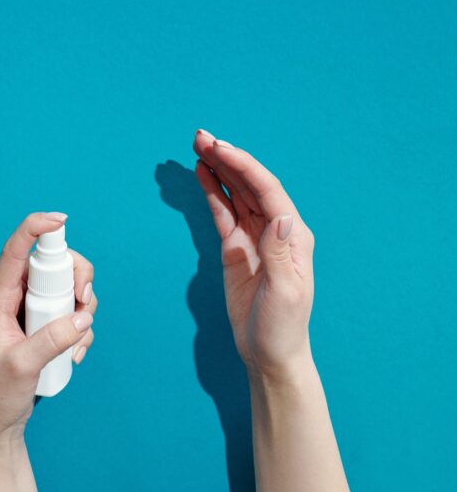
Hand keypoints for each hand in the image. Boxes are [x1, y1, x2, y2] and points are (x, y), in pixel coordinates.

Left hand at [0, 211, 97, 448]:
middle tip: (85, 302)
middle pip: (53, 263)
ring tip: (77, 343)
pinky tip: (75, 354)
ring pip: (68, 286)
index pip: (14, 249)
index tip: (60, 219)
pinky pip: (72, 311)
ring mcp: (30, 310)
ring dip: (83, 308)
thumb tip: (82, 317)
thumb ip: (52, 339)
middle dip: (77, 278)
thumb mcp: (22, 365)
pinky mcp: (44, 324)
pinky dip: (81, 328)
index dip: (35, 227)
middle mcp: (14, 297)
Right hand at [192, 131, 314, 380]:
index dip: (244, 165)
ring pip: (236, 192)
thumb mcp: (285, 293)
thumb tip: (281, 217)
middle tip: (201, 136)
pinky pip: (223, 211)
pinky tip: (203, 172)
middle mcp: (275, 229)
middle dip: (228, 158)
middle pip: (250, 183)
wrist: (269, 354)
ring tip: (198, 145)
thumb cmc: (283, 327)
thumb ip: (280, 253)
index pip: (267, 189)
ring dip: (219, 168)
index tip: (220, 148)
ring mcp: (254, 236)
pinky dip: (213, 191)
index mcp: (293, 235)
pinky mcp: (235, 247)